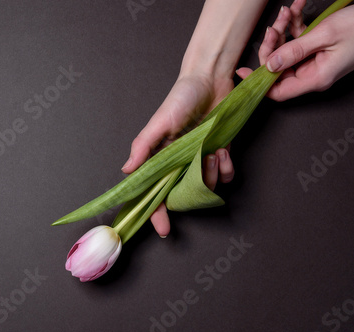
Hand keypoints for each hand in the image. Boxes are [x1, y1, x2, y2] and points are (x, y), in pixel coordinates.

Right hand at [121, 73, 241, 236]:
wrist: (210, 80)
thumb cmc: (180, 98)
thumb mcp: (159, 122)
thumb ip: (143, 147)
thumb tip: (127, 171)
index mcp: (161, 159)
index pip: (156, 192)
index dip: (158, 212)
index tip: (163, 229)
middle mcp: (180, 163)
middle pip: (183, 194)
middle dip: (194, 192)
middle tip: (201, 170)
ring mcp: (200, 159)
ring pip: (206, 186)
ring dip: (212, 175)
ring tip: (213, 153)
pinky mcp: (219, 152)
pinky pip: (224, 174)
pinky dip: (226, 168)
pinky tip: (224, 151)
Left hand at [237, 0, 353, 100]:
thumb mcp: (325, 35)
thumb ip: (294, 51)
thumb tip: (269, 65)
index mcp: (316, 78)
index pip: (279, 92)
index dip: (258, 83)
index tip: (242, 72)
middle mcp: (315, 75)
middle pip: (280, 70)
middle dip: (273, 46)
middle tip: (274, 26)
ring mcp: (318, 63)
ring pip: (288, 53)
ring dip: (284, 32)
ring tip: (287, 13)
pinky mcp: (322, 52)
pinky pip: (300, 44)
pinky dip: (296, 28)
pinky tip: (297, 11)